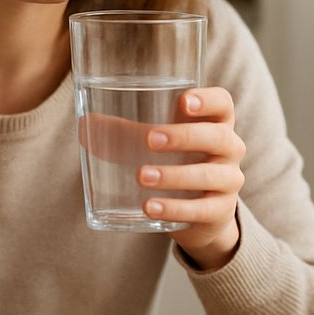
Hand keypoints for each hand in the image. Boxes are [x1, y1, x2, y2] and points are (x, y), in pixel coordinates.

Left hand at [140, 86, 244, 269]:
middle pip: (219, 137)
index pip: (223, 103)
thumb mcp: (155, 146)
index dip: (208, 100)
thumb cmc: (177, 163)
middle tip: (150, 139)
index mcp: (215, 123)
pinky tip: (151, 207)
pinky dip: (174, 208)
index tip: (183, 100)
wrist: (200, 214)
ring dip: (174, 175)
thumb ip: (125, 134)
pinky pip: (202, 210)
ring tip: (142, 177)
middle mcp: (229, 149)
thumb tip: (84, 127)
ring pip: (210, 175)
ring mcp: (228, 181)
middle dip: (185, 137)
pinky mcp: (220, 211)